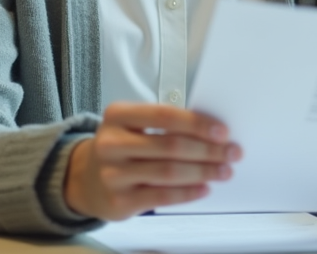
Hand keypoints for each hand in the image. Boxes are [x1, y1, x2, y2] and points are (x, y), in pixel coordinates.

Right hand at [63, 101, 241, 219]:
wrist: (86, 179)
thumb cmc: (120, 147)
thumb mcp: (132, 125)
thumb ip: (164, 124)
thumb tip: (211, 132)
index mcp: (117, 115)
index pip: (164, 115)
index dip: (197, 123)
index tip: (222, 131)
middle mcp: (111, 144)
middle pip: (171, 146)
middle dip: (208, 150)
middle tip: (231, 152)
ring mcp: (113, 174)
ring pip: (169, 172)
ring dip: (203, 172)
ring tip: (223, 171)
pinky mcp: (120, 201)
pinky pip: (162, 196)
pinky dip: (188, 192)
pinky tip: (203, 188)